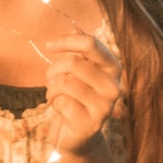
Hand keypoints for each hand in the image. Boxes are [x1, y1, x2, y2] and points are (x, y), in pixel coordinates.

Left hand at [44, 32, 122, 154]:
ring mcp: (105, 106)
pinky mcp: (92, 123)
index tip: (49, 45)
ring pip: (65, 83)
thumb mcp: (79, 71)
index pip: (90, 43)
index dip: (66, 41)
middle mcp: (114, 86)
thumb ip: (80, 51)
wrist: (78, 135)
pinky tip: (60, 110)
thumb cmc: (76, 96)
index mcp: (113, 67)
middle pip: (74, 63)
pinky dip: (54, 104)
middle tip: (49, 79)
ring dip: (52, 89)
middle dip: (53, 69)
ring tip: (55, 95)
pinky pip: (62, 103)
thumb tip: (75, 27)